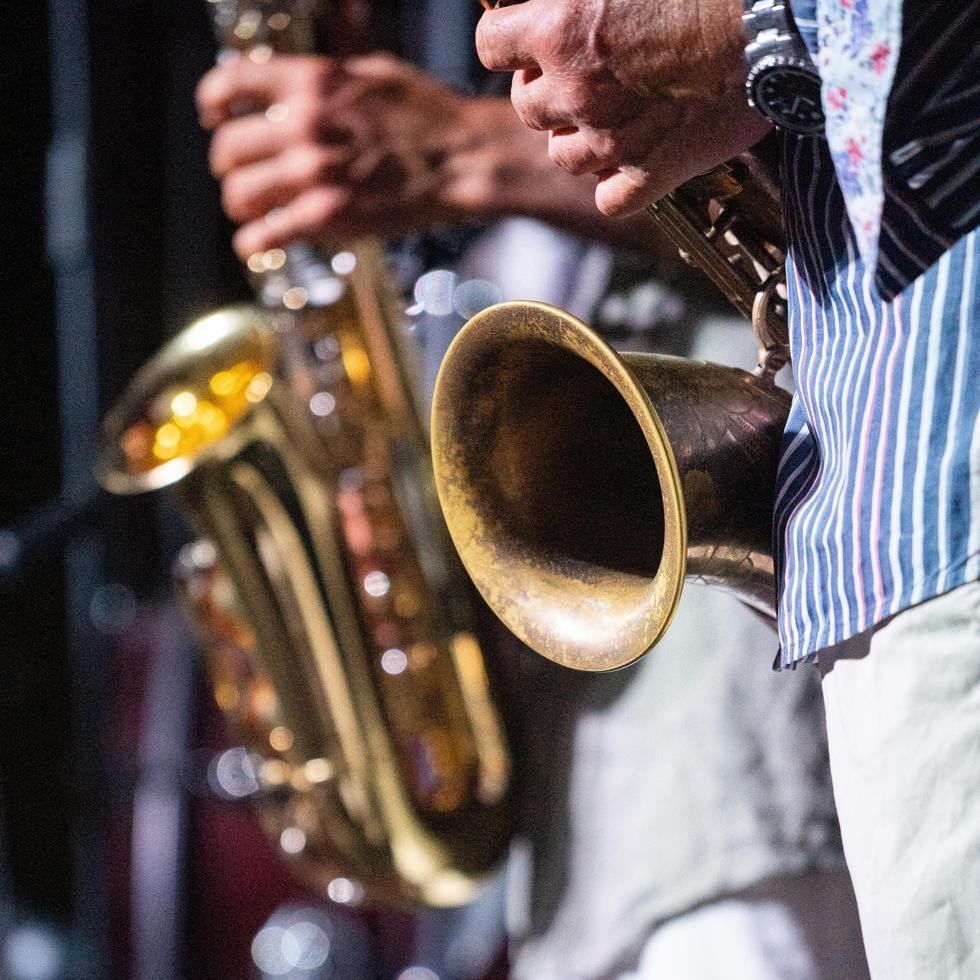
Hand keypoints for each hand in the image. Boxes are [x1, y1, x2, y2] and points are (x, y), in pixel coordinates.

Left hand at [196, 54, 483, 256]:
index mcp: (310, 81)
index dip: (214, 105)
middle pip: (228, 148)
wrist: (463, 158)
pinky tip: (255, 244)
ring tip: (251, 212)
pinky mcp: (325, 216)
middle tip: (239, 176)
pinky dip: (252, 243)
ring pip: (239, 194)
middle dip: (228, 165)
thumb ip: (329, 77)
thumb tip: (302, 81)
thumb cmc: (430, 116)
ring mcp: (311, 173)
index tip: (214, 119)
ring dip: (240, 205)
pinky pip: (263, 235)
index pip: (230, 86)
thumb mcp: (374, 73)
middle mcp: (302, 124)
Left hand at [475, 0, 770, 215]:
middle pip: (527, 106)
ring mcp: (610, 139)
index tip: (529, 37)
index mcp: (560, 28)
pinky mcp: (649, 175)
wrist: (778, 21)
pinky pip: (608, 199)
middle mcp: (576, 89)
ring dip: (577, 136)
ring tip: (610, 113)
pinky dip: (616, 183)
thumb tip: (547, 4)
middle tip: (582, 73)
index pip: (490, 45)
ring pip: (562, 155)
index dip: (508, 42)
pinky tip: (634, 158)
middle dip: (545, 90)